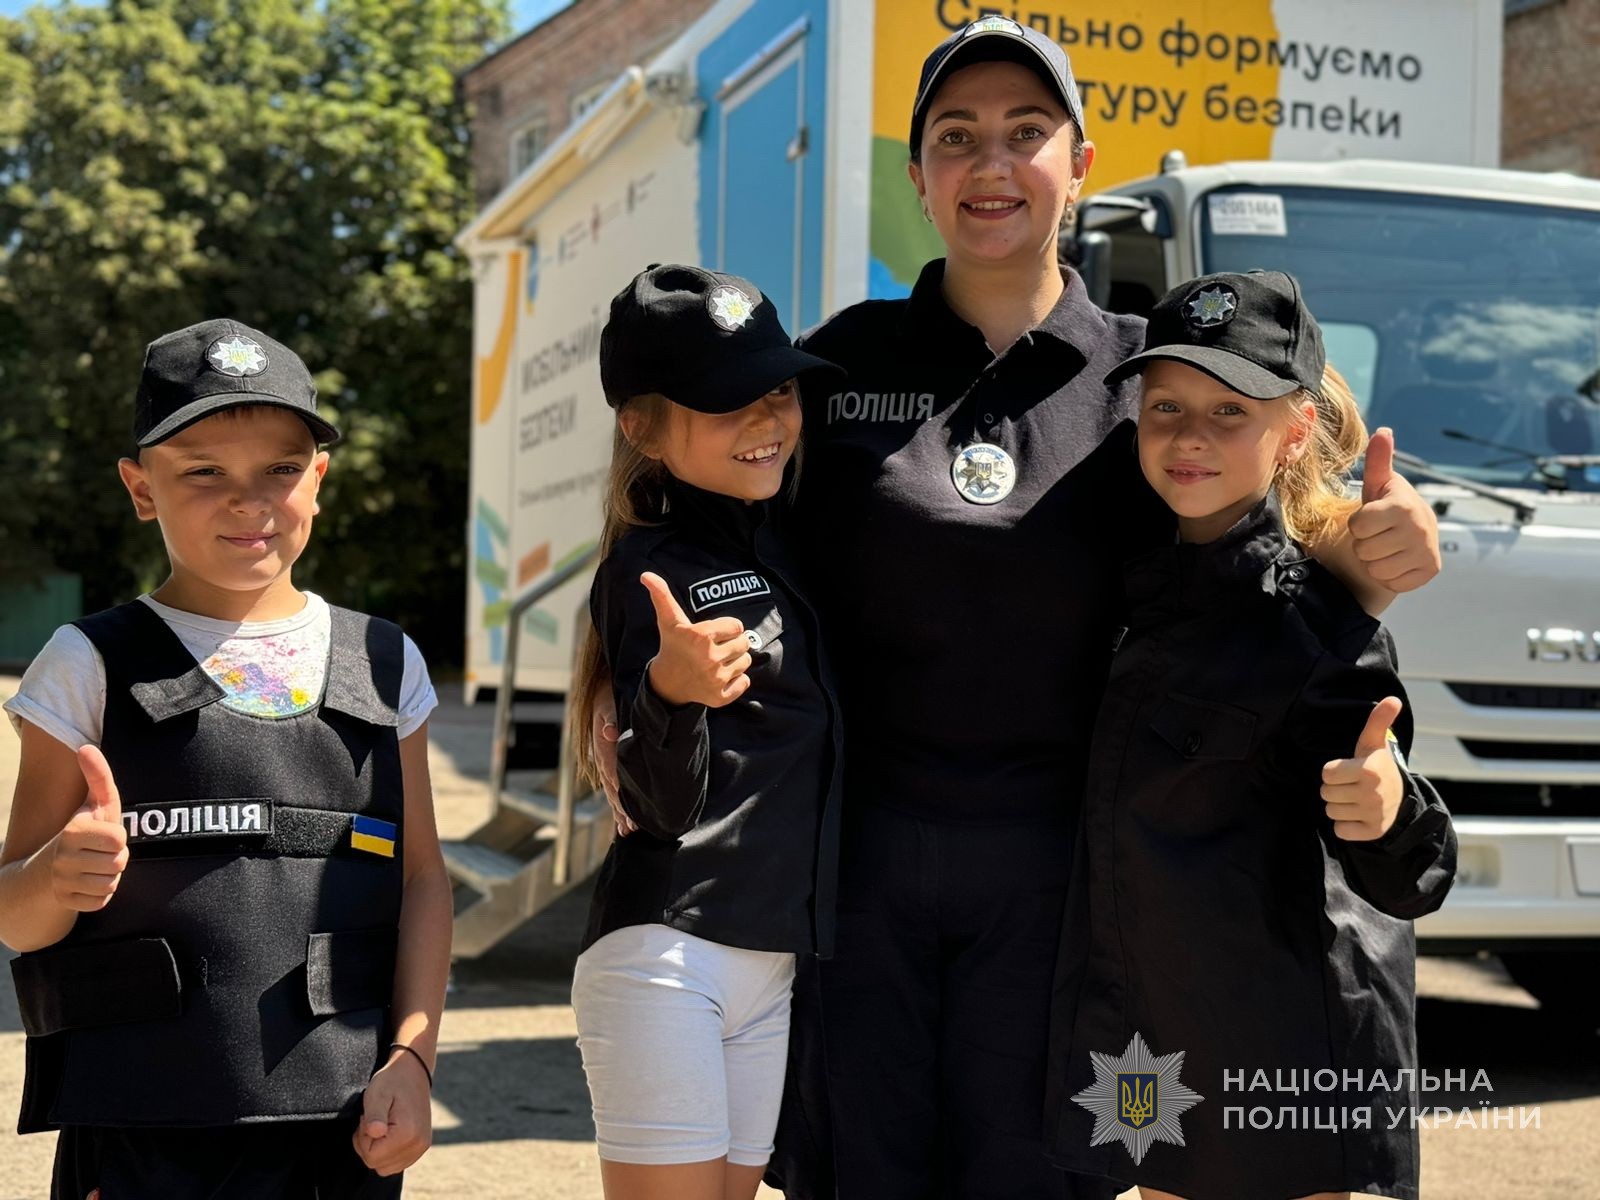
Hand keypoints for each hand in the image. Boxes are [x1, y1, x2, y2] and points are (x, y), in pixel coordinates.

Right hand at [49, 746, 127, 911]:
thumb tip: (85, 747)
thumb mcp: (95, 802)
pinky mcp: (66, 902)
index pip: (119, 840)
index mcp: (72, 831)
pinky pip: (101, 902)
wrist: (53, 865)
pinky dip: (101, 894)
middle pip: (118, 863)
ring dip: (110, 876)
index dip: (119, 837)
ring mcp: (62, 882)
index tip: (105, 834)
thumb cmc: (86, 829)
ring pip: (111, 884)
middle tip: (102, 852)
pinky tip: (90, 882)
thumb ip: (98, 776)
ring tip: (96, 865)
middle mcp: (63, 857)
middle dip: (117, 858)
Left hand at [353, 1048, 433, 1175]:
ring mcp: (422, 1147)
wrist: (413, 1071)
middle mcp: (418, 1144)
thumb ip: (374, 1115)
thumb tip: (375, 1133)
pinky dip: (388, 1152)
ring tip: (381, 1126)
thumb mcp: (377, 1094)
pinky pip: (397, 1163)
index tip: (368, 1118)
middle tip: (373, 1121)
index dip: (362, 1139)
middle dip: (369, 1146)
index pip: (371, 1158)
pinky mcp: (421, 1146)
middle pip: (378, 1165)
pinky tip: (389, 1132)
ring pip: (386, 1168)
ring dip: (378, 1151)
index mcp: (407, 1134)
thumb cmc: (391, 1081)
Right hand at [589, 690, 634, 837]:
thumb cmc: (613, 691)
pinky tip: (622, 815)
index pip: (612, 774)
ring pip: (612, 788)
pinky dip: (618, 798)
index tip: (630, 814)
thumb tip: (610, 731)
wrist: (606, 683)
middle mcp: (602, 753)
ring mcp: (605, 756)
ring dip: (618, 808)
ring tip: (626, 830)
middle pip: (611, 786)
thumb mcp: (610, 698)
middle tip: (631, 830)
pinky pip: (614, 781)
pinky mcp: (610, 756)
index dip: (621, 795)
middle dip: (621, 809)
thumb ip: (611, 715)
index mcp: (603, 742)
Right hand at [640, 572, 752, 708]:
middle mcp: (710, 658)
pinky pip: (745, 683)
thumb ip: (662, 595)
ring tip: (715, 663)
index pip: (737, 626)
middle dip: (731, 644)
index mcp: (701, 636)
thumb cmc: (673, 645)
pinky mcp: (720, 697)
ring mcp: (715, 680)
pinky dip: (736, 681)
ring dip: (734, 662)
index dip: (726, 629)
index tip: (711, 635)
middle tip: (713, 650)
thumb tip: (646, 574)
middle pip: (744, 644)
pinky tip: (719, 678)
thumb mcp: (669, 620)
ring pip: (745, 662)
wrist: (667, 682)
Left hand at [1323, 697, 1406, 840]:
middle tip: (1352, 786)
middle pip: (1326, 793)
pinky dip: (1345, 826)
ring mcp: (1373, 814)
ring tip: (1356, 800)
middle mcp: (1372, 793)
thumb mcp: (1374, 743)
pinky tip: (1358, 816)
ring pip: (1331, 812)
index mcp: (1369, 769)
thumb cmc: (1378, 768)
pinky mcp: (1372, 832)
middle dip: (1335, 789)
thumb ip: (1378, 720)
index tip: (1350, 770)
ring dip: (1339, 807)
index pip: (1326, 773)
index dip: (1334, 772)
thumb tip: (1393, 698)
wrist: (1401, 801)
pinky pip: (1340, 830)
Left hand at [1348, 429, 1440, 593]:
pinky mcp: (1430, 571)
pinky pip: (1392, 583)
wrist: (1416, 530)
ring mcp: (1427, 551)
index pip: (1357, 526)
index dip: (1358, 524)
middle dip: (1365, 544)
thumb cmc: (1387, 505)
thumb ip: (1377, 460)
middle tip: (1380, 534)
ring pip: (1376, 569)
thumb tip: (1383, 431)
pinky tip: (1398, 560)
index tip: (1371, 518)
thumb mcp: (1378, 483)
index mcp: (1402, 505)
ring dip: (1375, 561)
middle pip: (1363, 550)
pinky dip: (1390, 576)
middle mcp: (1419, 528)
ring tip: (1388, 547)